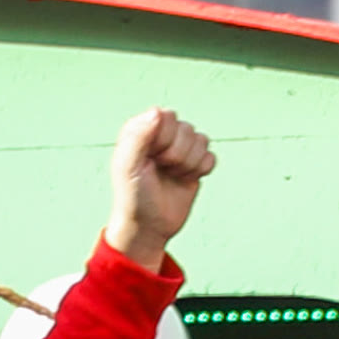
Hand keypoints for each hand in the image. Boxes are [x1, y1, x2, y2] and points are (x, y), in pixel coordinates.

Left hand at [102, 107, 215, 269]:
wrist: (148, 226)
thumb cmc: (133, 197)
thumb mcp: (128, 167)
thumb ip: (138, 137)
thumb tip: (157, 111)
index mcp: (140, 132)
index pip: (166, 116)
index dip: (162, 139)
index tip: (150, 158)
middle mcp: (160, 137)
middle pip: (186, 128)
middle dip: (176, 153)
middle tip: (160, 170)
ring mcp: (179, 150)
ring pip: (201, 140)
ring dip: (188, 163)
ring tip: (170, 176)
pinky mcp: (194, 164)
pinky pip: (210, 156)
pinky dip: (200, 171)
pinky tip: (183, 180)